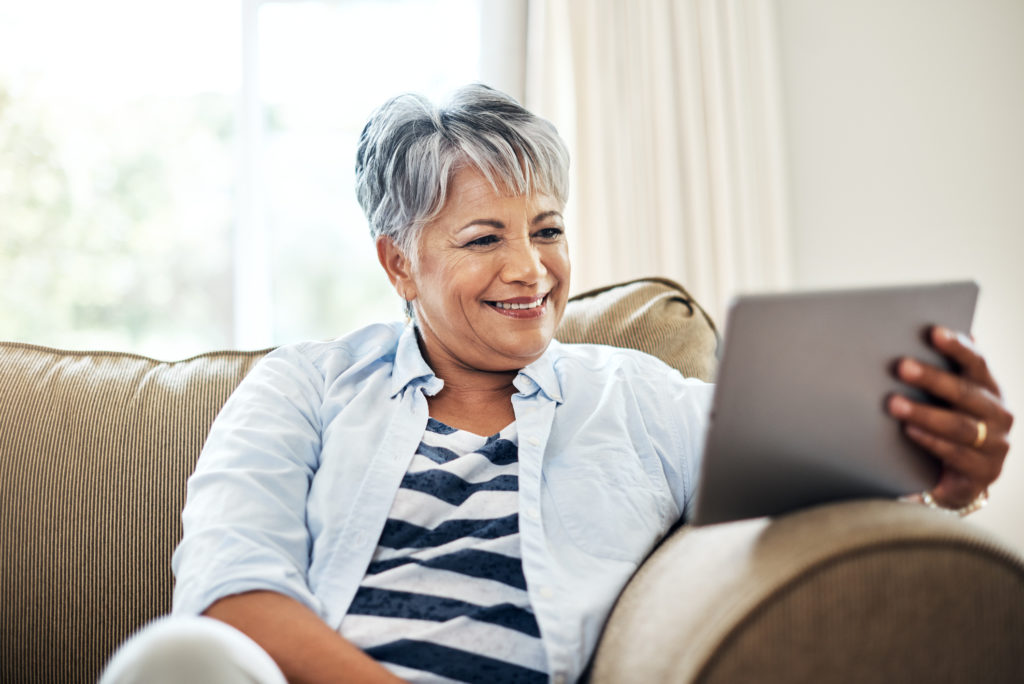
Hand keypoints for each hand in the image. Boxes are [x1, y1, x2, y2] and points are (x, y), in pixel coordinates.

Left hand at [887, 326, 1012, 508]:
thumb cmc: (944, 427)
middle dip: (932, 378)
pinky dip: (931, 441)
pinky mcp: (983, 473)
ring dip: (924, 413)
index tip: (933, 332)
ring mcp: (995, 445)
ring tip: (893, 403)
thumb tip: (909, 338)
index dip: (957, 347)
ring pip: (959, 425)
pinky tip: (909, 431)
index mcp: (989, 389)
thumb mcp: (944, 402)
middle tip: (901, 366)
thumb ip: (938, 375)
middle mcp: (998, 414)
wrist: (958, 479)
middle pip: (965, 392)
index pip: (976, 363)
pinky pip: (956, 454)